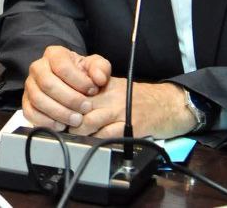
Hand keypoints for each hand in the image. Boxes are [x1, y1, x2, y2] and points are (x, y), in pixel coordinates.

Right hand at [23, 46, 111, 130]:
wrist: (71, 85)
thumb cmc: (82, 74)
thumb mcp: (95, 66)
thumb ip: (101, 68)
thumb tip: (98, 78)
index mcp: (54, 54)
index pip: (62, 66)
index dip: (78, 81)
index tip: (92, 91)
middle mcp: (38, 67)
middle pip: (48, 84)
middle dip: (70, 99)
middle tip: (85, 108)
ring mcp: (30, 85)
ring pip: (38, 99)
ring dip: (59, 112)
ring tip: (76, 119)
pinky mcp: (26, 102)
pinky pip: (30, 112)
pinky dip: (46, 121)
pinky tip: (61, 125)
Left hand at [69, 78, 197, 139]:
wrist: (167, 104)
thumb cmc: (137, 98)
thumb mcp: (115, 88)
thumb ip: (95, 94)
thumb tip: (70, 105)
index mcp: (105, 85)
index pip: (78, 91)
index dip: (66, 104)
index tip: (59, 114)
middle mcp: (111, 96)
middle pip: (80, 107)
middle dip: (69, 120)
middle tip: (65, 128)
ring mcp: (121, 111)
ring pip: (90, 122)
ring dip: (80, 133)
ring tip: (77, 137)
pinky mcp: (130, 127)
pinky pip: (107, 136)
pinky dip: (97, 141)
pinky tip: (94, 143)